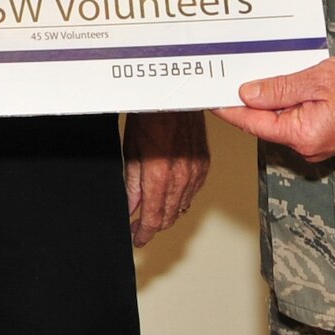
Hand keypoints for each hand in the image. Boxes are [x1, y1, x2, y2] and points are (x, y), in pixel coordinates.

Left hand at [122, 110, 209, 245]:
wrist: (174, 95)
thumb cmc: (150, 115)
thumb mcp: (131, 151)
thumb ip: (131, 184)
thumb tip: (130, 208)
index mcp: (159, 176)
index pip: (153, 219)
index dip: (144, 233)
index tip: (137, 239)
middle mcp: (181, 178)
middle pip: (169, 217)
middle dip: (154, 225)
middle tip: (140, 227)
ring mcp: (195, 172)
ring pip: (182, 206)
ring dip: (167, 212)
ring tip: (153, 211)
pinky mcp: (204, 165)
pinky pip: (193, 192)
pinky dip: (180, 198)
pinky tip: (170, 194)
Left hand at [213, 55, 334, 163]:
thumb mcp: (317, 79)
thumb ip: (280, 89)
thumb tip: (247, 94)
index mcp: (302, 135)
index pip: (253, 122)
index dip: (229, 108)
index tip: (210, 97)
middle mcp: (307, 146)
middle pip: (265, 123)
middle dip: (247, 102)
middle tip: (227, 78)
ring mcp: (317, 143)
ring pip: (281, 121)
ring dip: (269, 101)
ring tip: (254, 76)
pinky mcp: (326, 136)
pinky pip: (297, 120)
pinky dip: (287, 104)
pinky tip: (283, 85)